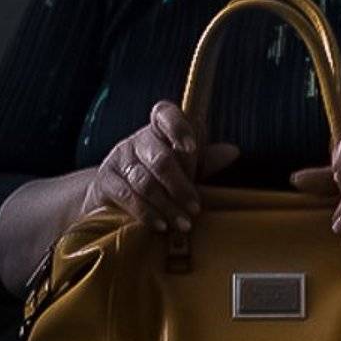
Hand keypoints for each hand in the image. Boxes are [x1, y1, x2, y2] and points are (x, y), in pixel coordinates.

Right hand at [79, 100, 239, 232]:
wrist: (117, 194)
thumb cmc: (162, 177)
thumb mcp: (186, 167)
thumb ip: (205, 160)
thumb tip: (233, 151)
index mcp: (161, 128)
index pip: (166, 114)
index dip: (178, 128)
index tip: (191, 148)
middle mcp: (139, 139)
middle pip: (160, 158)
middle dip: (180, 186)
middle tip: (195, 209)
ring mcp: (120, 158)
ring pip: (145, 181)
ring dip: (167, 205)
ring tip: (183, 223)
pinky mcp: (107, 180)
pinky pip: (128, 196)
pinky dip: (146, 213)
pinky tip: (161, 225)